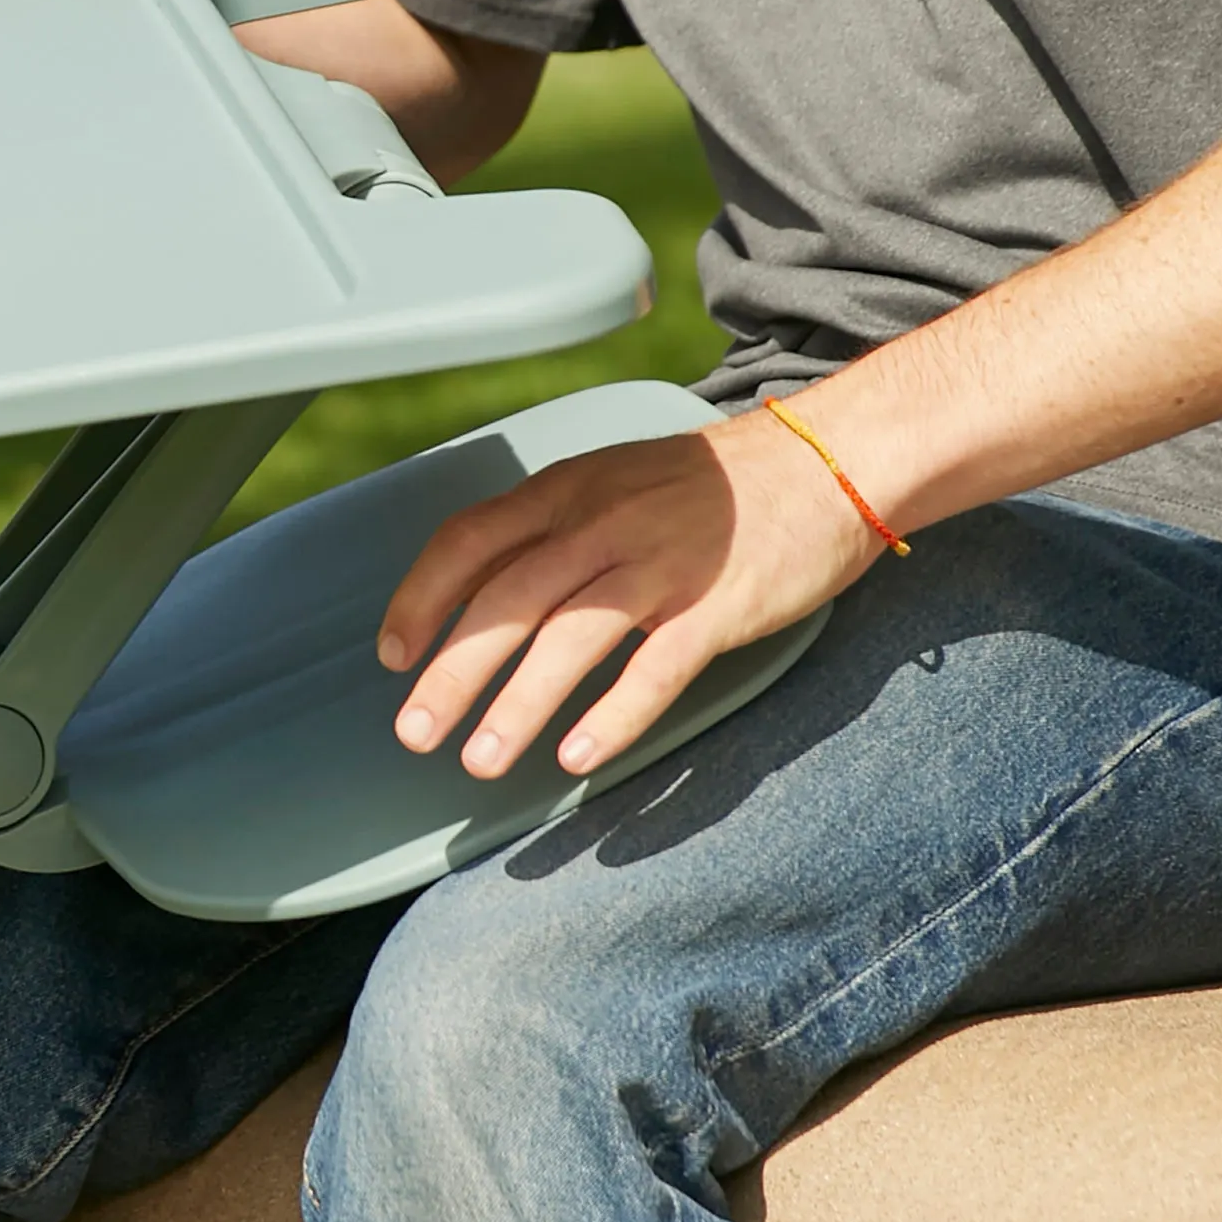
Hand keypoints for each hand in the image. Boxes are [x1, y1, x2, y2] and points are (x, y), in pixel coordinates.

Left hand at [377, 405, 884, 783]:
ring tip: (480, 761)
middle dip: (452, 671)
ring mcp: (663, 563)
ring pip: (569, 637)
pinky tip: (578, 756)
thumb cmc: (715, 488)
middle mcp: (604, 521)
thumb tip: (483, 585)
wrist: (827, 460)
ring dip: (516, 703)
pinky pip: (655, 666)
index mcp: (571, 488)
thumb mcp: (617, 479)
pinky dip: (612, 714)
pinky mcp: (719, 606)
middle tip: (414, 733)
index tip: (394, 654)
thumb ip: (553, 524)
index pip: (470, 539)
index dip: (422, 598)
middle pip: (507, 599)